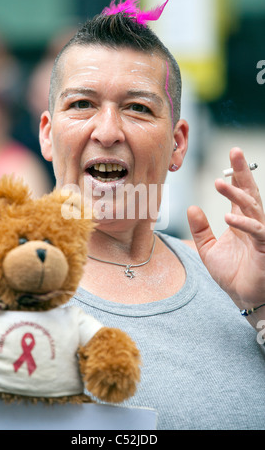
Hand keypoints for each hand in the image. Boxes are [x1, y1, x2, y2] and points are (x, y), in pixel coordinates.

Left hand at [187, 147, 264, 310]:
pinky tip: (229, 218)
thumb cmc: (231, 273)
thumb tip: (191, 207)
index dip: (236, 174)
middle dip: (243, 172)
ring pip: (252, 208)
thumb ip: (200, 229)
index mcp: (240, 221)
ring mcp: (261, 234)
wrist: (243, 297)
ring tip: (220, 183)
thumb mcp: (208, 249)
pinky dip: (244, 224)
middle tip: (234, 151)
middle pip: (249, 192)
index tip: (232, 154)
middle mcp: (252, 223)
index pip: (239, 192)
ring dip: (237, 195)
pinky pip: (258, 231)